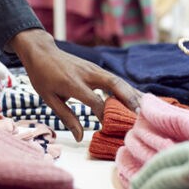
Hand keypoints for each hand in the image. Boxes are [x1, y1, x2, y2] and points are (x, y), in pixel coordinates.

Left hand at [7, 29, 140, 141]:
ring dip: (133, 94)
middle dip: (129, 99)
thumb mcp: (49, 98)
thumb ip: (66, 117)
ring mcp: (94, 69)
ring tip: (146, 108)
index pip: (94, 100)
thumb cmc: (43, 77)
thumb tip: (79, 137)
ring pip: (118, 80)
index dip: (103, 114)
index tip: (110, 127)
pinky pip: (116, 79)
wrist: (42, 52)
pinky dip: (128, 89)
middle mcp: (88, 74)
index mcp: (73, 83)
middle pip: (114, 84)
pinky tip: (139, 98)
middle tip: (140, 115)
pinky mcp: (97, 69)